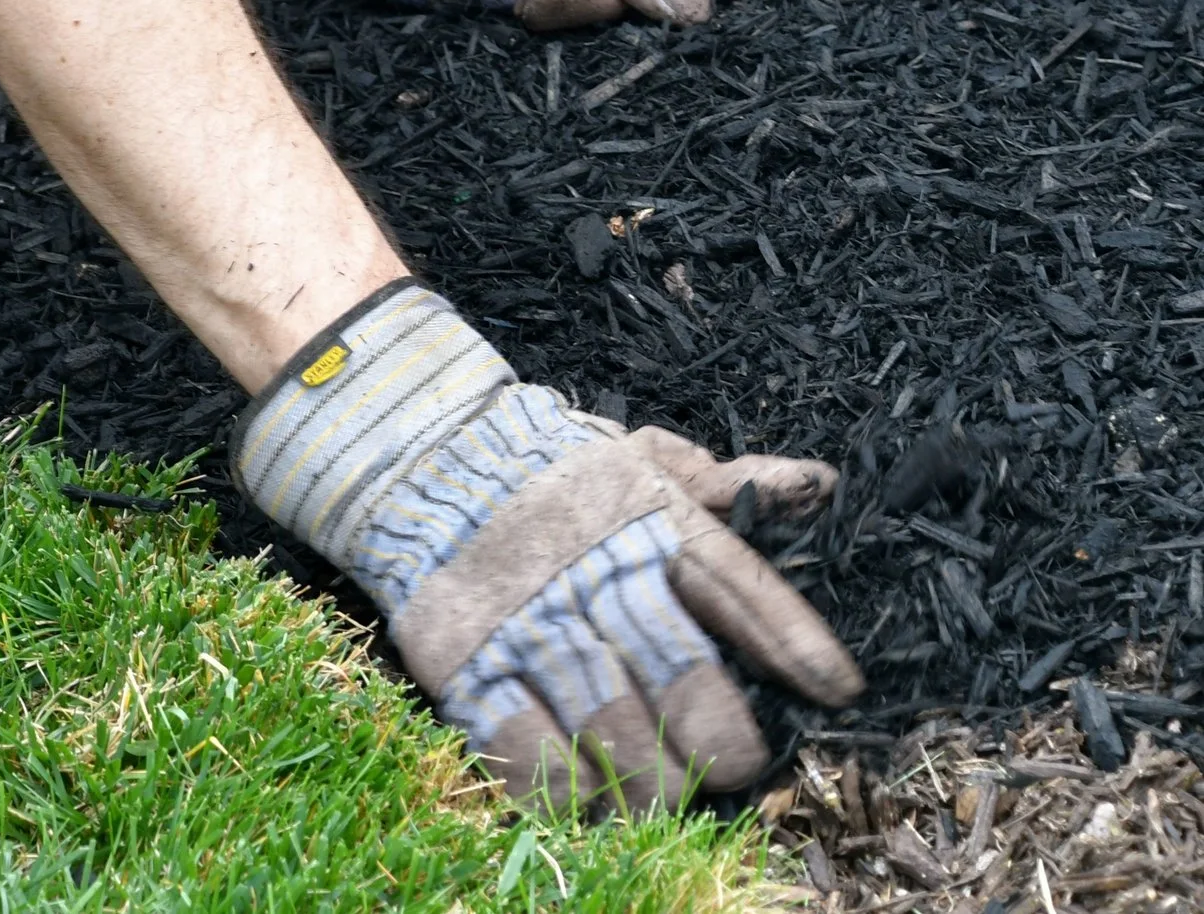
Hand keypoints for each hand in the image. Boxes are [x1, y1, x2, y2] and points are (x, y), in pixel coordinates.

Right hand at [365, 390, 860, 809]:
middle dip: (716, 735)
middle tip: (729, 766)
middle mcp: (593, 571)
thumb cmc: (550, 470)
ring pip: (607, 723)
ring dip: (647, 779)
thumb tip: (820, 482)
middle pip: (677, 670)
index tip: (837, 691)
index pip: (737, 584)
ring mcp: (525, 620)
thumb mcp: (637, 458)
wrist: (418, 456)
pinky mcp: (463, 660)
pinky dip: (563, 786)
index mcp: (648, 519)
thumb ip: (723, 482)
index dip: (793, 641)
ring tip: (664, 799)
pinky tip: (586, 798)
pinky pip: (522, 746)